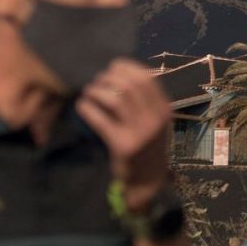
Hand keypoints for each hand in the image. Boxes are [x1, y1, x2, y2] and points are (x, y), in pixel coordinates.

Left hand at [77, 58, 171, 211]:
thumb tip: (119, 72)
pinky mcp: (123, 145)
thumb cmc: (147, 145)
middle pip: (129, 85)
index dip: (126, 67)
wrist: (147, 179)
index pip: (146, 78)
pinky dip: (88, 108)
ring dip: (97, 91)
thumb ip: (144, 101)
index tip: (112, 67)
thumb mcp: (154, 121)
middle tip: (97, 81)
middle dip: (108, 77)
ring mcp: (140, 133)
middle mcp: (155, 119)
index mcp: (164, 110)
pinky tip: (82, 106)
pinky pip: (101, 120)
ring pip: (115, 99)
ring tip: (89, 92)